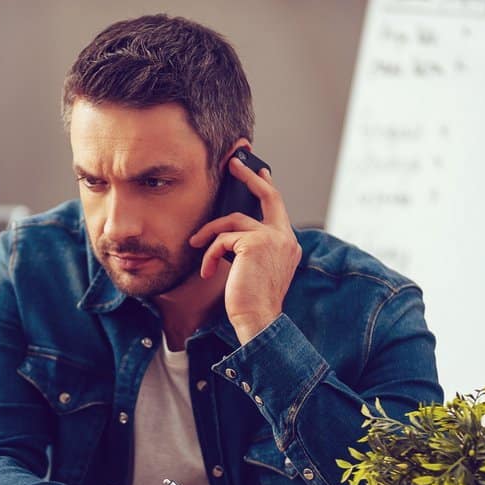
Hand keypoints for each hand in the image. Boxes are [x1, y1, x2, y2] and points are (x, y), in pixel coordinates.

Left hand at [189, 156, 301, 344]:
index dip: (267, 188)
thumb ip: (249, 247)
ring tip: (196, 245)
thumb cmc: (251, 300)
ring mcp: (273, 238)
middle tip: (233, 164)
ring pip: (232, 221)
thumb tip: (227, 232)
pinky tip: (206, 271)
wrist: (258, 319)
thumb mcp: (253, 268)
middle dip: (248, 177)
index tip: (260, 174)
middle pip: (268, 196)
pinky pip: (222, 239)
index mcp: (288, 244)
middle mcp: (285, 237)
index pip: (278, 209)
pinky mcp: (255, 243)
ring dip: (210, 234)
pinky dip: (209, 254)